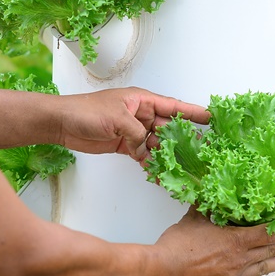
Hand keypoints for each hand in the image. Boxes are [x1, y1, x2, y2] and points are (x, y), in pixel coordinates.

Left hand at [56, 87, 209, 161]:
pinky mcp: (124, 145)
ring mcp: (133, 130)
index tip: (212, 118)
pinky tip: (160, 175)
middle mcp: (140, 114)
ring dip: (167, 156)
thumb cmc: (87, 111)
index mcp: (141, 100)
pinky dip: (151, 164)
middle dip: (184, 139)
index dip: (193, 112)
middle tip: (203, 151)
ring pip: (157, 144)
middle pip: (168, 127)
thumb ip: (137, 134)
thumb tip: (148, 150)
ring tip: (184, 168)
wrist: (62, 123)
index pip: (173, 106)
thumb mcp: (116, 118)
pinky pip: (143, 155)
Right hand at [155, 210, 274, 275]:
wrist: (164, 273)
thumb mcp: (193, 218)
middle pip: (272, 251)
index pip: (269, 233)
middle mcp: (240, 261)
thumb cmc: (177, 246)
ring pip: (263, 269)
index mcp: (236, 241)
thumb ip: (208, 207)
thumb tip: (212, 194)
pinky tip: (259, 275)